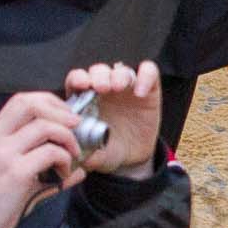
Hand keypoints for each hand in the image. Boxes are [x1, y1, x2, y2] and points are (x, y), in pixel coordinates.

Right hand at [0, 92, 83, 227]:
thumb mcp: (11, 172)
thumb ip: (41, 163)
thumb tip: (80, 168)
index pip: (21, 100)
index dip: (49, 102)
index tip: (65, 116)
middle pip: (31, 104)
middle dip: (60, 111)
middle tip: (76, 127)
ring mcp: (5, 154)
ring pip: (46, 127)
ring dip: (67, 139)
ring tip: (72, 155)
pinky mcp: (16, 173)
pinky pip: (50, 153)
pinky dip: (65, 161)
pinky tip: (64, 175)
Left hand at [64, 60, 161, 176]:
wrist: (133, 158)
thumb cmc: (108, 151)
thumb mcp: (98, 157)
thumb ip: (90, 157)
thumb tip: (85, 158)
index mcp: (85, 99)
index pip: (77, 79)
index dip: (78, 78)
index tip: (82, 85)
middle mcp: (105, 89)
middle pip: (99, 71)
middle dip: (98, 75)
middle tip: (101, 88)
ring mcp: (126, 88)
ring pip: (121, 70)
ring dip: (118, 75)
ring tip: (118, 87)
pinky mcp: (149, 89)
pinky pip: (149, 72)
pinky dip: (146, 77)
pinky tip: (141, 92)